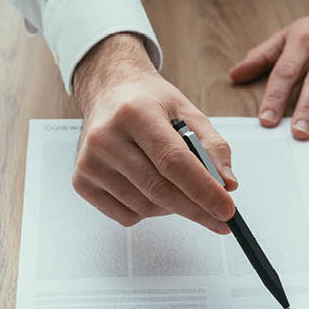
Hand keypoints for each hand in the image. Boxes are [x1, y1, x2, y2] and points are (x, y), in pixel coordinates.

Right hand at [71, 33, 237, 233]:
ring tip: (175, 184)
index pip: (174, 162)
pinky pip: (126, 216)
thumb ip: (213, 147)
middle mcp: (106, 136)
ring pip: (145, 207)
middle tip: (219, 217)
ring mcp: (89, 161)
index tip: (226, 210)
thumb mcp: (187, 112)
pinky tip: (149, 187)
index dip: (203, 190)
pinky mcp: (81, 181)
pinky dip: (148, 210)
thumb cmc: (148, 102)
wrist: (108, 91)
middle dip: (197, 209)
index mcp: (135, 112)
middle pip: (160, 190)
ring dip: (172, 207)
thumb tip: (227, 185)